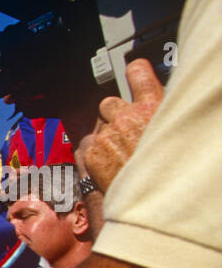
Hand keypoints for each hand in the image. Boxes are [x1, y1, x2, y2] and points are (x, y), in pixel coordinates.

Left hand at [80, 59, 163, 192]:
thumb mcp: (175, 128)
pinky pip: (91, 147)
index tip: (134, 70)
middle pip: (109, 103)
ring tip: (123, 155)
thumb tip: (158, 107)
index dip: (135, 72)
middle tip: (128, 131)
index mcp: (152, 105)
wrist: (157, 197)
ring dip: (108, 137)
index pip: (138, 73)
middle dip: (115, 114)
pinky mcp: (93, 154)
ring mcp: (107, 135)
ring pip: (100, 129)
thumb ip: (161, 113)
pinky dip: (99, 155)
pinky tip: (114, 166)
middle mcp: (126, 116)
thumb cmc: (172, 165)